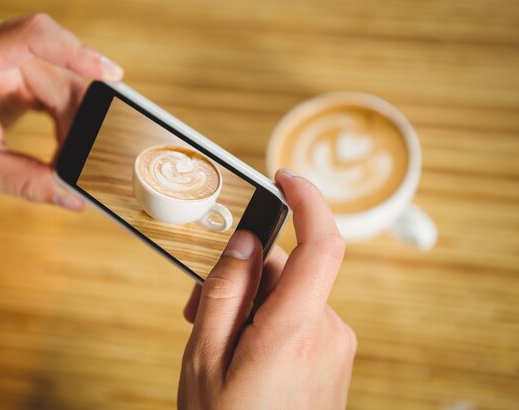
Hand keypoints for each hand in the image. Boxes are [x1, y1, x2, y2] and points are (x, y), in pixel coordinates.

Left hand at [0, 14, 122, 208]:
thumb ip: (24, 181)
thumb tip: (72, 198)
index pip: (35, 36)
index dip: (77, 51)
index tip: (111, 76)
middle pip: (62, 69)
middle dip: (84, 113)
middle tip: (94, 155)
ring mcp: (11, 57)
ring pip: (68, 82)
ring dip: (78, 121)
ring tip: (74, 159)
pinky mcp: (21, 71)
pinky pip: (60, 90)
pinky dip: (69, 119)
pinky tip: (67, 146)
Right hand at [179, 169, 355, 409]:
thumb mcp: (205, 358)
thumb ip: (225, 292)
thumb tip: (248, 241)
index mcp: (295, 330)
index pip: (322, 245)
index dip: (307, 201)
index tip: (283, 178)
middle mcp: (328, 332)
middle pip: (287, 271)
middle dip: (245, 277)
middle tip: (200, 308)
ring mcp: (336, 348)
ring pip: (291, 296)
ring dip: (254, 305)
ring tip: (218, 343)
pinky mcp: (334, 357)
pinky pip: (301, 319)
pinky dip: (271, 322)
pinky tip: (245, 352)